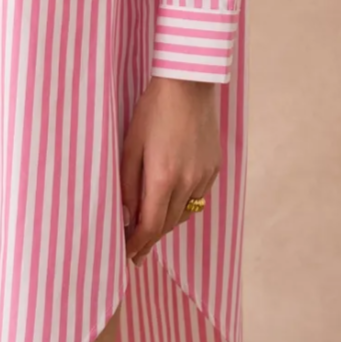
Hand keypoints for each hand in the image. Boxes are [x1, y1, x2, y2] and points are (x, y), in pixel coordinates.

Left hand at [121, 77, 221, 265]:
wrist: (189, 85)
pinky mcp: (214, 168)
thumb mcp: (130, 145)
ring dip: (166, 224)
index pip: (150, 226)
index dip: (137, 244)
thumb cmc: (153, 110)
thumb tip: (126, 214)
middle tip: (135, 251)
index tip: (127, 256)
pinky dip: (182, 207)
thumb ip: (127, 184)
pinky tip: (170, 204)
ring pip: (184, 214)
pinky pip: (197, 198)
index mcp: (164, 177)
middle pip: (168, 224)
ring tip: (150, 232)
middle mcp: (188, 182)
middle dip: (150, 240)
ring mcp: (204, 176)